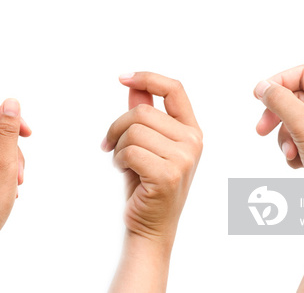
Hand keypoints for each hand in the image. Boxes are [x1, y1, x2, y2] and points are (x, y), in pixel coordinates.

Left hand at [0, 99, 30, 244]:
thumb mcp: (4, 163)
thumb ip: (8, 131)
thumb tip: (12, 103)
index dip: (12, 119)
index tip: (28, 135)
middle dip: (13, 148)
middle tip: (18, 172)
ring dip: (12, 162)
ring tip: (14, 184)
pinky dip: (5, 171)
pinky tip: (8, 189)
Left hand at [102, 72, 202, 242]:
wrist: (151, 226)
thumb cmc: (147, 186)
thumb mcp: (148, 146)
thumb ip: (145, 115)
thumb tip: (133, 87)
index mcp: (191, 131)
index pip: (174, 89)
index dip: (148, 78)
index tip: (122, 78)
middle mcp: (193, 142)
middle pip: (142, 112)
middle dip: (117, 127)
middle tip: (110, 145)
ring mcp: (184, 158)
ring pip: (134, 131)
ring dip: (118, 147)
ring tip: (122, 163)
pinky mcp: (168, 174)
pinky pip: (130, 151)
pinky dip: (118, 160)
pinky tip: (124, 171)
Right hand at [254, 64, 303, 178]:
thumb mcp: (303, 123)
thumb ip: (280, 100)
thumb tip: (262, 86)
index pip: (301, 74)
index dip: (278, 82)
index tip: (258, 96)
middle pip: (292, 99)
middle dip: (276, 116)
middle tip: (261, 129)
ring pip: (290, 121)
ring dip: (284, 138)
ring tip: (290, 153)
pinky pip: (295, 138)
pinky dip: (292, 150)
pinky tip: (299, 162)